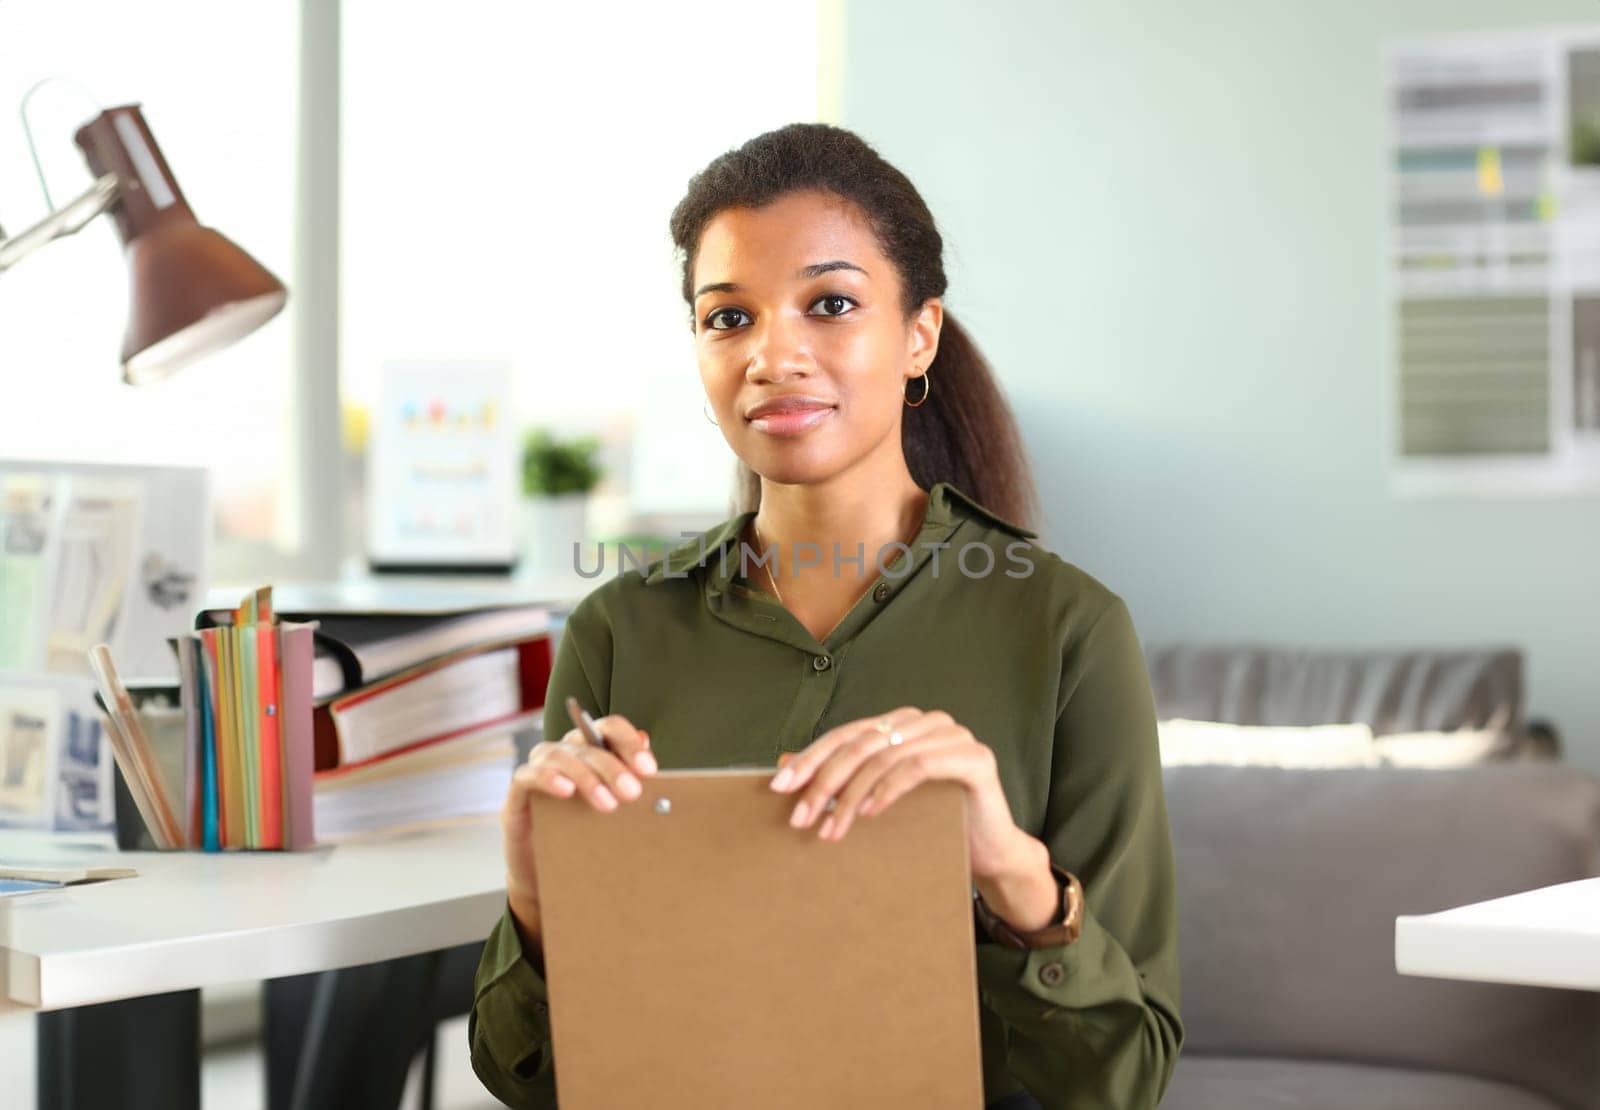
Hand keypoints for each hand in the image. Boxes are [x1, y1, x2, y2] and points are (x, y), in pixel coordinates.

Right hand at [501, 713, 657, 954]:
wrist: (546, 873)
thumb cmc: (583, 834)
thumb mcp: (613, 807)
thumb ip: (629, 778)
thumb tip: (648, 743)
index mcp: (589, 750)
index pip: (608, 729)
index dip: (629, 743)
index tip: (648, 769)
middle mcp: (563, 753)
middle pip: (588, 745)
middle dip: (613, 767)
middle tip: (633, 793)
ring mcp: (537, 770)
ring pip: (559, 756)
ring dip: (586, 777)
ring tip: (607, 804)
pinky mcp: (517, 794)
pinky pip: (527, 775)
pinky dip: (547, 778)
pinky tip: (566, 792)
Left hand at [767, 706, 1028, 882]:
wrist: (989, 851)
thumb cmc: (931, 823)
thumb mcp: (877, 797)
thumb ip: (840, 778)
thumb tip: (782, 765)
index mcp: (902, 723)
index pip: (846, 735)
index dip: (810, 758)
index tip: (779, 787)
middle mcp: (927, 721)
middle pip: (861, 745)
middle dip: (825, 783)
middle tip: (800, 818)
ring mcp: (953, 735)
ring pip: (885, 757)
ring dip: (851, 796)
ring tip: (831, 831)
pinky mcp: (975, 757)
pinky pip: (919, 767)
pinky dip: (888, 789)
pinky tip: (870, 813)